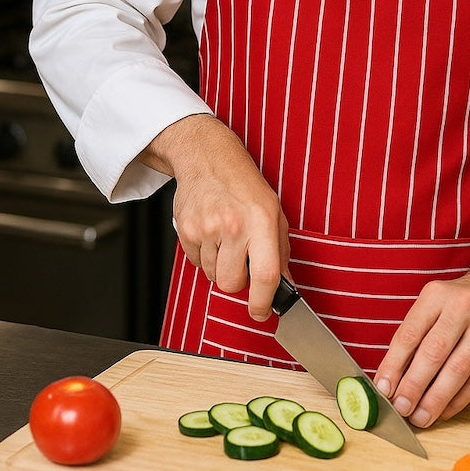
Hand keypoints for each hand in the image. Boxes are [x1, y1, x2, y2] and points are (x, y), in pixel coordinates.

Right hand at [139, 114, 288, 320]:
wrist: (208, 159)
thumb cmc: (244, 185)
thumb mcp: (274, 212)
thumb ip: (280, 251)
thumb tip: (284, 286)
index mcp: (261, 221)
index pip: (265, 274)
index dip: (263, 301)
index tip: (261, 312)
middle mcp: (234, 225)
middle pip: (231, 284)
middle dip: (237, 281)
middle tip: (241, 260)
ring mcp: (207, 228)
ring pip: (212, 276)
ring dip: (220, 267)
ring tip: (226, 239)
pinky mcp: (186, 230)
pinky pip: (196, 264)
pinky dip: (204, 256)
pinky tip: (211, 234)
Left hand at [373, 229, 469, 426]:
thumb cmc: (460, 299)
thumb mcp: (434, 302)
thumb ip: (415, 335)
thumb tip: (391, 378)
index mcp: (437, 294)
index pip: (410, 334)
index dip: (394, 364)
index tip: (383, 388)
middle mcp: (464, 306)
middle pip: (434, 353)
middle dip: (414, 385)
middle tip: (400, 408)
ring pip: (458, 370)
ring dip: (436, 399)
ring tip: (420, 417)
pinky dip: (459, 399)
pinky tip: (444, 410)